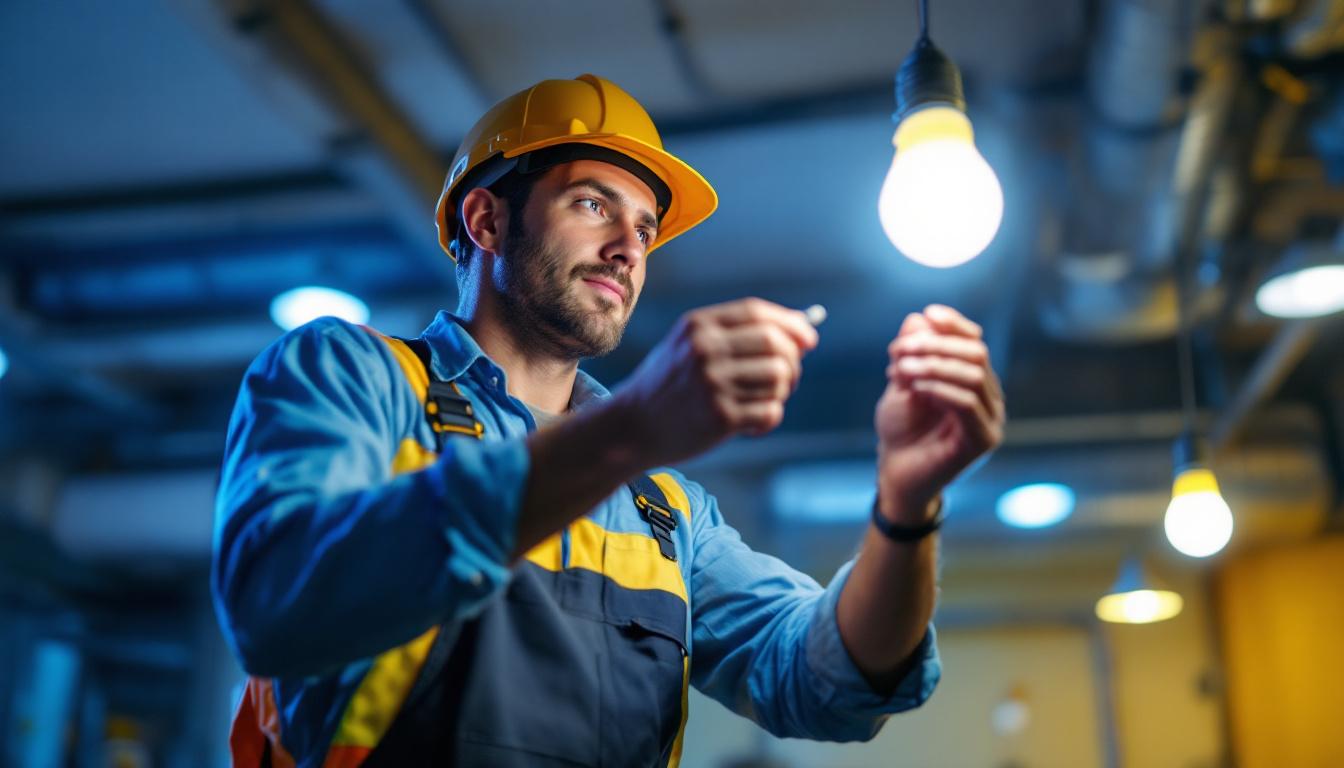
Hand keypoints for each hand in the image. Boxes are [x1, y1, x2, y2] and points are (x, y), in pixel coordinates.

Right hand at [613, 298, 817, 467]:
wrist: (632, 427)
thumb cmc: (668, 385)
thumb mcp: (688, 346)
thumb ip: (735, 335)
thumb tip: (799, 334)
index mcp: (697, 326)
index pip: (757, 313)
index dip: (790, 324)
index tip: (809, 339)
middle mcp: (705, 350)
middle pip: (776, 344)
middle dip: (793, 361)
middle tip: (788, 378)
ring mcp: (713, 384)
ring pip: (779, 378)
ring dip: (781, 393)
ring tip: (760, 402)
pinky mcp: (721, 417)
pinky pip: (771, 411)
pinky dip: (769, 418)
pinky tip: (751, 424)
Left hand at [875, 305, 1004, 521]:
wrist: (897, 474)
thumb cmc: (901, 430)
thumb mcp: (901, 382)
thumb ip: (912, 352)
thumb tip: (921, 318)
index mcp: (973, 379)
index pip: (974, 341)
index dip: (954, 324)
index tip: (928, 313)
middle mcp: (988, 397)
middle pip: (976, 353)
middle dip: (937, 344)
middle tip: (901, 349)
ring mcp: (990, 419)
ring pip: (973, 375)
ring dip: (934, 365)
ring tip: (902, 369)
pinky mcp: (983, 440)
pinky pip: (967, 403)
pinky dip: (940, 389)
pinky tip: (917, 389)